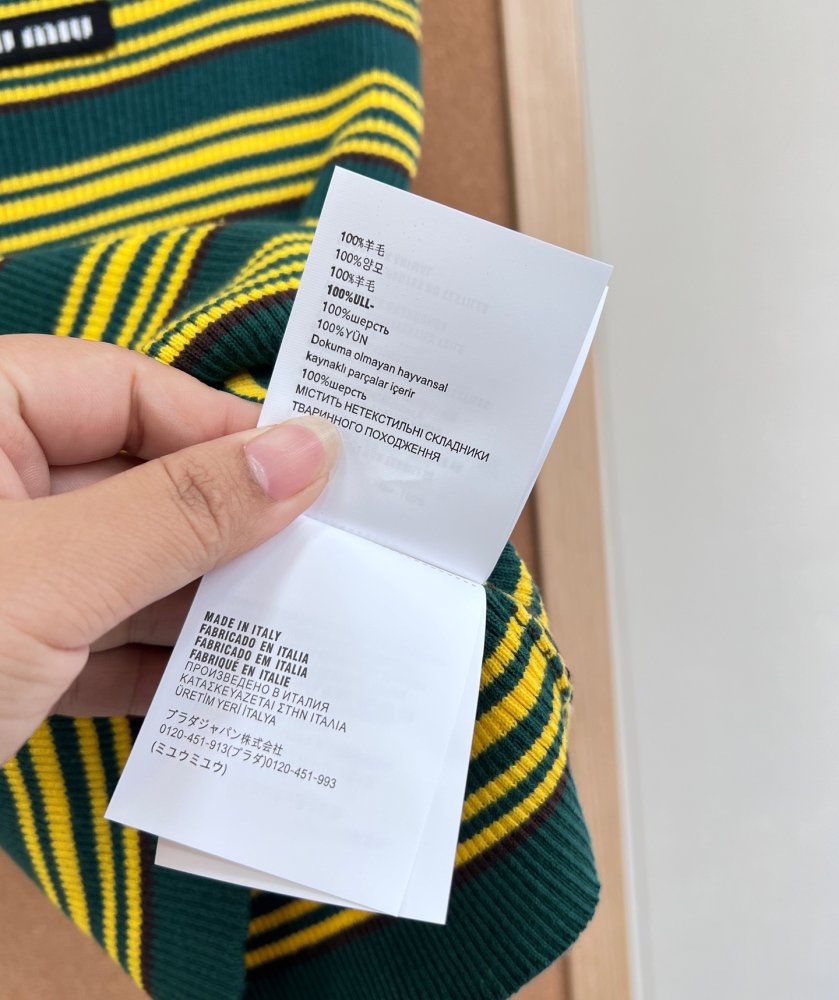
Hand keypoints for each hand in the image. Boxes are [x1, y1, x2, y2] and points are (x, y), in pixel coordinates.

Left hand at [0, 335, 338, 763]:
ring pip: (121, 568)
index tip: (318, 476)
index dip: (226, 431)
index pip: (128, 390)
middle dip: (224, 530)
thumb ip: (182, 511)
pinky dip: (152, 667)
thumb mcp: (50, 573)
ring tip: (297, 622)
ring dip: (201, 605)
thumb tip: (312, 451)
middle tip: (325, 555)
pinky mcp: (0, 657)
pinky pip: (93, 643)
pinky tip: (225, 688)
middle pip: (135, 483)